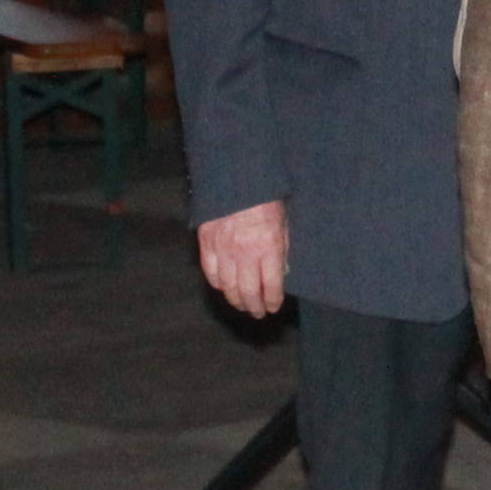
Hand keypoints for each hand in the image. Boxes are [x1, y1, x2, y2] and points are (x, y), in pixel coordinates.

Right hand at [197, 199, 289, 318]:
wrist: (236, 175)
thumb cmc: (265, 197)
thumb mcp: (284, 221)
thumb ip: (283, 248)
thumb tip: (284, 273)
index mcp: (268, 246)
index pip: (271, 285)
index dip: (273, 301)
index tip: (274, 306)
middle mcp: (245, 252)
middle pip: (249, 292)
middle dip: (255, 307)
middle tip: (258, 313)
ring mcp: (223, 249)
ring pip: (228, 288)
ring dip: (237, 300)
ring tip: (243, 305)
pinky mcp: (207, 243)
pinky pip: (211, 273)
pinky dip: (218, 285)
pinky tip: (224, 288)